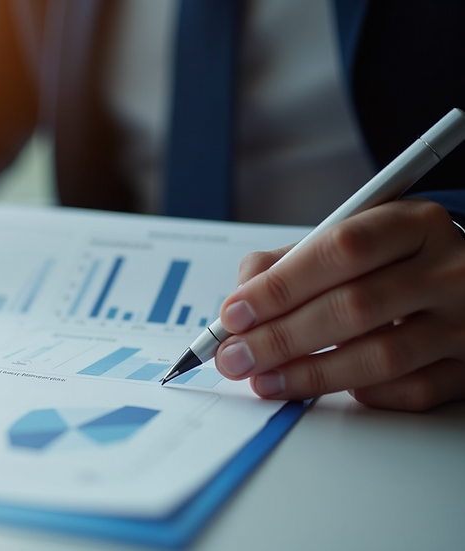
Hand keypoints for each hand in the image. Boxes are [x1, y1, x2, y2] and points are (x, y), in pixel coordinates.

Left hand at [214, 199, 464, 410]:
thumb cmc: (393, 263)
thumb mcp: (349, 241)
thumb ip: (288, 264)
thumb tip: (238, 304)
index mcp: (415, 224)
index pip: (341, 250)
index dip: (281, 286)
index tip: (234, 314)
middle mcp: (448, 270)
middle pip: (354, 307)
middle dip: (281, 337)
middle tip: (236, 356)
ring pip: (380, 357)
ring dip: (309, 374)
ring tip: (263, 379)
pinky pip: (410, 391)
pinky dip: (362, 392)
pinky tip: (330, 387)